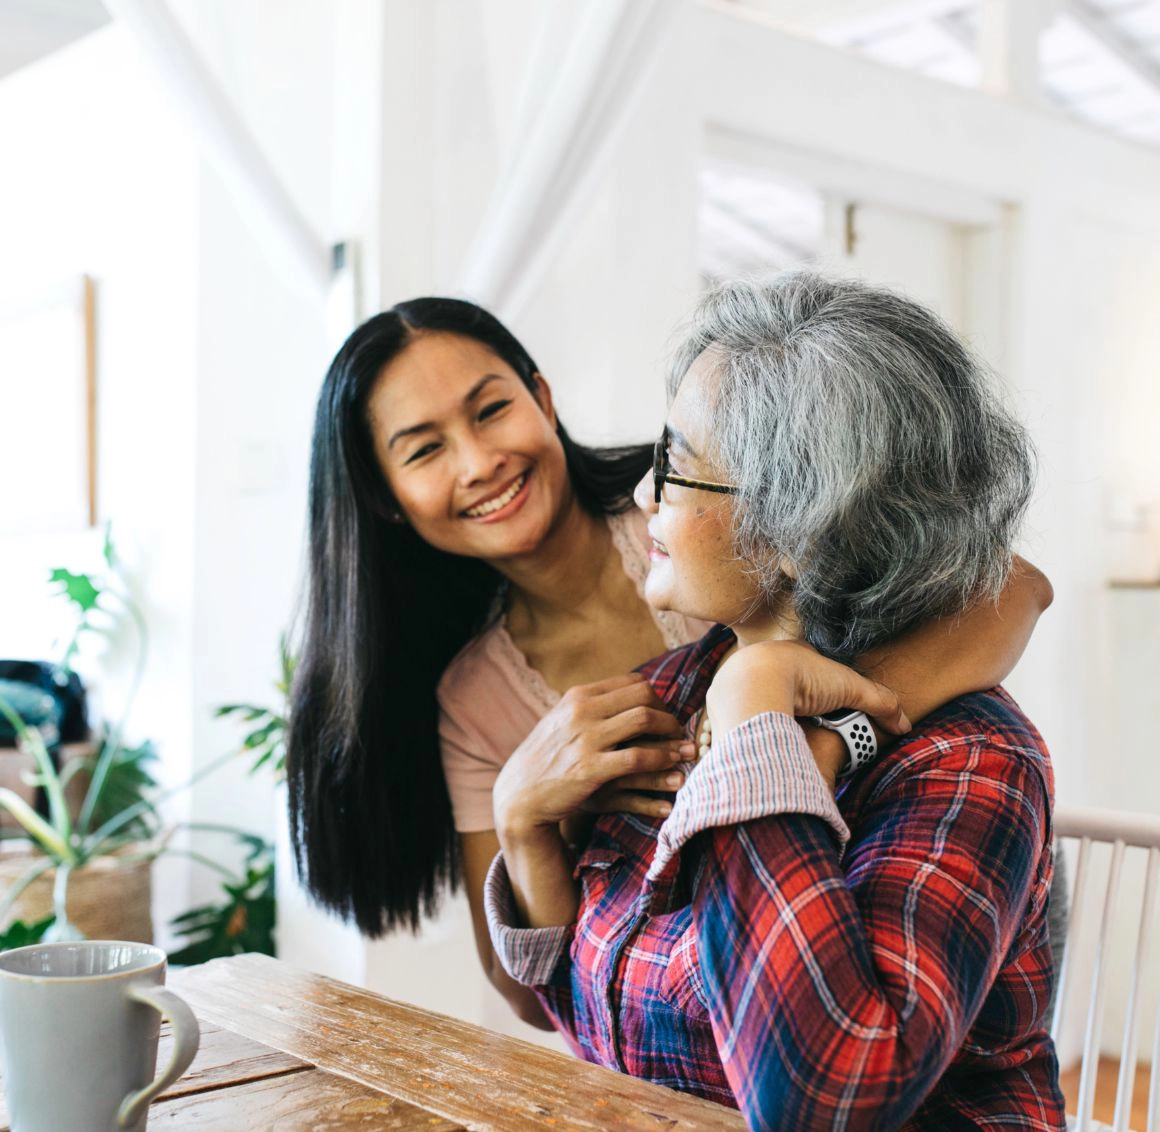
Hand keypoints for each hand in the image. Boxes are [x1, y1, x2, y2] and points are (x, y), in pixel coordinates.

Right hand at [493, 673, 692, 839]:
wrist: (518, 796)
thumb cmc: (544, 760)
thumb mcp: (561, 723)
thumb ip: (589, 708)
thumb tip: (623, 698)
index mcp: (577, 696)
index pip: (631, 682)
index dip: (656, 697)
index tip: (664, 715)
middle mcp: (582, 711)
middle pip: (643, 695)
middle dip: (668, 713)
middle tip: (678, 732)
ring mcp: (585, 738)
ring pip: (644, 719)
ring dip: (671, 734)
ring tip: (685, 749)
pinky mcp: (591, 769)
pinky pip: (638, 757)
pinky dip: (661, 760)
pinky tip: (672, 769)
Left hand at [706, 639, 911, 739]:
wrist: (753, 682)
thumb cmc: (801, 676)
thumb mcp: (848, 687)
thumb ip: (879, 702)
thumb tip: (904, 724)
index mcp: (792, 653)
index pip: (812, 671)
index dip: (824, 690)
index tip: (833, 712)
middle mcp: (764, 663)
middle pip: (784, 686)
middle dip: (795, 704)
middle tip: (810, 729)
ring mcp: (741, 681)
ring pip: (759, 699)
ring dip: (769, 715)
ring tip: (784, 739)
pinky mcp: (724, 701)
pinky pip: (739, 715)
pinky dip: (749, 726)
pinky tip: (757, 741)